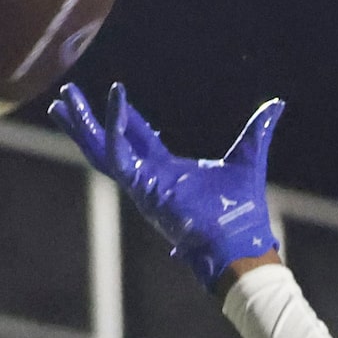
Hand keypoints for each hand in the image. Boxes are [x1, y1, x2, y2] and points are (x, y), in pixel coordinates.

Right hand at [50, 83, 282, 292]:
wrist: (240, 244)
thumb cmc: (243, 212)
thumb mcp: (248, 158)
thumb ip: (258, 131)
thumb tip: (277, 105)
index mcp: (167, 172)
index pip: (138, 139)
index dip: (125, 117)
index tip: (115, 93)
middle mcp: (148, 179)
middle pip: (107, 144)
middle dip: (85, 120)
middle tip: (65, 96)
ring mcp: (141, 185)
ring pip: (99, 150)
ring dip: (80, 125)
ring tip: (61, 100)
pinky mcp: (142, 188)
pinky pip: (119, 154)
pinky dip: (114, 128)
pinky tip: (114, 101)